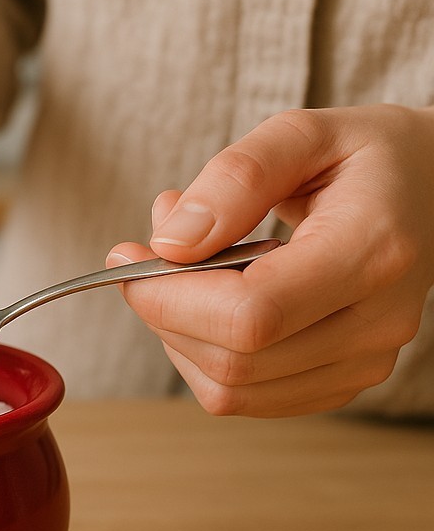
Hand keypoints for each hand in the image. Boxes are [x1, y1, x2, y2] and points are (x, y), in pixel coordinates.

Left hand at [107, 105, 433, 417]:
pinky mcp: (341, 380)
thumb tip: (169, 243)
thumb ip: (235, 179)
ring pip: (231, 389)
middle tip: (144, 251)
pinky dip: (202, 354)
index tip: (127, 254)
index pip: (251, 316)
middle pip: (234, 361)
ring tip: (184, 264)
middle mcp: (376, 322)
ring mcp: (364, 362)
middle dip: (163, 311)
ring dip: (177, 333)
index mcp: (371, 252)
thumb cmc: (361, 156)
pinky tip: (208, 300)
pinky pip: (245, 397)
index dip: (169, 297)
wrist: (429, 189)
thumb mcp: (300, 133)